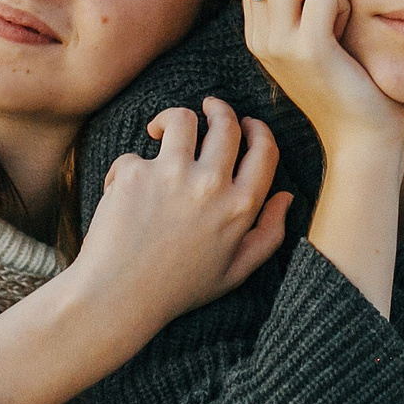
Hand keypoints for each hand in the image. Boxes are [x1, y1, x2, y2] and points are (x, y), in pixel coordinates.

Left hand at [81, 97, 291, 326]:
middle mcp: (211, 184)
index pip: (265, 150)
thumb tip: (286, 196)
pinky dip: (129, 170)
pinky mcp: (135, 171)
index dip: (259, 130)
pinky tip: (123, 195)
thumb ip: (268, 235)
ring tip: (161, 130)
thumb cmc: (177, 288)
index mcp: (240, 207)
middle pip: (225, 123)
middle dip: (219, 108)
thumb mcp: (235, 272)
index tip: (247, 125)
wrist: (118, 297)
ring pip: (181, 119)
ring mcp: (171, 174)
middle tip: (209, 107)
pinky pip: (135, 154)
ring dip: (173, 119)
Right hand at [238, 0, 403, 157]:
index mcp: (256, 33)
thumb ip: (295, 4)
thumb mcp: (308, 40)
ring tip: (334, 24)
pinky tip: (345, 36)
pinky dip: (343, 3)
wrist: (361, 138)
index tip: (312, 7)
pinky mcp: (310, 50)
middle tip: (325, 15)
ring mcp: (280, 44)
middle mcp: (260, 37)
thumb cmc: (347, 82)